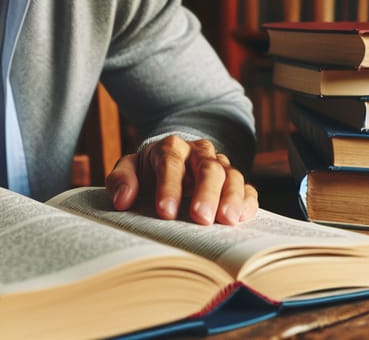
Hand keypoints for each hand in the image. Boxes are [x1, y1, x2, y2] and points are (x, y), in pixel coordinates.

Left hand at [105, 135, 257, 224]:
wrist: (171, 164)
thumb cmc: (148, 172)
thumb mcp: (129, 170)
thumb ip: (121, 180)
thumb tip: (123, 199)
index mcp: (170, 148)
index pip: (171, 162)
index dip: (168, 186)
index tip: (165, 212)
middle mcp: (198, 153)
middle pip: (207, 167)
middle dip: (205, 192)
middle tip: (201, 218)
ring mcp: (219, 166)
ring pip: (230, 175)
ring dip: (231, 197)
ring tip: (227, 220)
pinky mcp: (234, 183)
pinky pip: (247, 188)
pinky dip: (247, 202)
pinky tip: (243, 218)